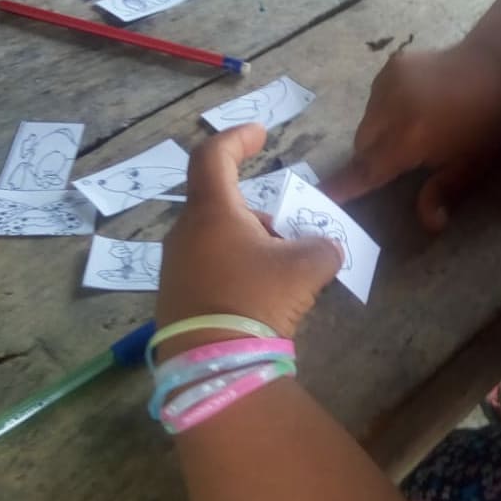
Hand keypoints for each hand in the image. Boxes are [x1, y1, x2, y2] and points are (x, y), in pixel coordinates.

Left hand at [156, 123, 341, 339]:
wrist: (214, 366)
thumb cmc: (257, 299)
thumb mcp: (307, 266)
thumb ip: (323, 246)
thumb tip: (325, 249)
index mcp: (211, 212)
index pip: (213, 156)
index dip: (237, 138)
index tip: (261, 134)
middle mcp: (185, 233)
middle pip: (223, 205)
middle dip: (262, 215)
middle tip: (292, 236)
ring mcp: (176, 268)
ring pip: (218, 240)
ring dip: (252, 246)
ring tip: (285, 276)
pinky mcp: (176, 300)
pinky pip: (210, 269)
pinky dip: (238, 271)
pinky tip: (263, 301)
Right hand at [323, 43, 500, 231]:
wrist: (493, 67)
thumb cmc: (484, 123)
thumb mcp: (470, 164)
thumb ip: (443, 192)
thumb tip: (429, 225)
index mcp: (408, 139)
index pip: (366, 171)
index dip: (341, 186)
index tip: (318, 196)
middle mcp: (389, 111)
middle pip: (361, 146)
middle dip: (371, 158)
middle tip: (402, 160)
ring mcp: (387, 83)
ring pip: (367, 121)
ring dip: (378, 132)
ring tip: (413, 127)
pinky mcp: (391, 66)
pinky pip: (376, 97)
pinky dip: (386, 108)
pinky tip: (415, 104)